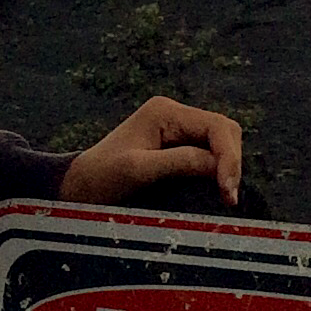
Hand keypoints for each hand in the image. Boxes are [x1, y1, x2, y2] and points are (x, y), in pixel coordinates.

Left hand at [59, 97, 243, 209]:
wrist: (79, 188)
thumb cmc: (101, 177)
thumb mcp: (138, 170)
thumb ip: (179, 162)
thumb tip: (217, 167)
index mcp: (165, 112)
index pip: (216, 127)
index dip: (229, 158)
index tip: (227, 191)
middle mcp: (175, 115)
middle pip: (225, 132)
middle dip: (232, 162)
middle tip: (228, 199)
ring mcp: (177, 130)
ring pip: (221, 143)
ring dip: (227, 168)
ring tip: (224, 198)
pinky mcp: (177, 147)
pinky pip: (210, 155)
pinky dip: (217, 172)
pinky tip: (215, 192)